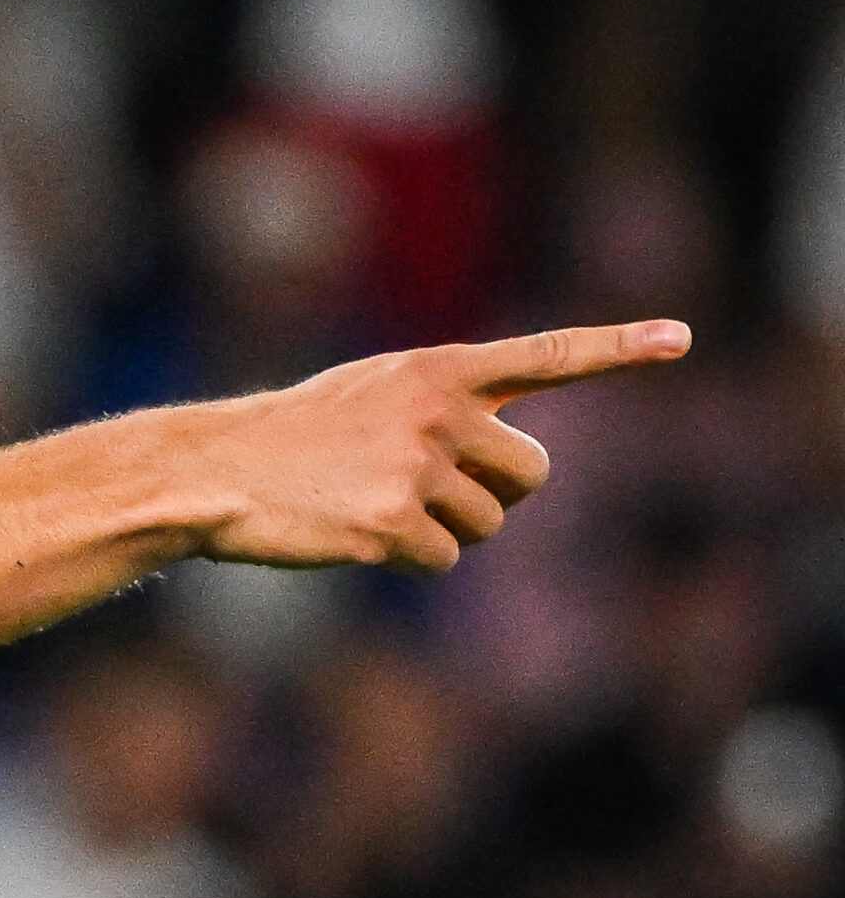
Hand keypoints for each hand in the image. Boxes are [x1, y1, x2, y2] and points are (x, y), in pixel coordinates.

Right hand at [189, 320, 690, 572]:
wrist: (215, 470)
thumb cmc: (295, 435)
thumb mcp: (374, 393)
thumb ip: (447, 408)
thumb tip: (515, 470)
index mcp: (437, 369)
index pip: (545, 356)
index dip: (618, 349)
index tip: (682, 338)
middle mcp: (438, 412)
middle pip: (532, 475)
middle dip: (497, 494)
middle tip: (430, 487)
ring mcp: (417, 468)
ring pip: (488, 526)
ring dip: (442, 528)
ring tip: (371, 504)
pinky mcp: (392, 525)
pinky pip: (443, 559)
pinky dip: (407, 558)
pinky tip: (355, 533)